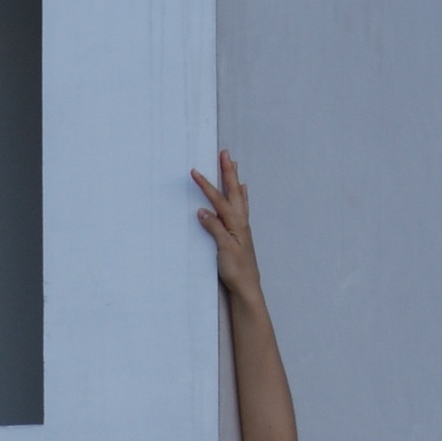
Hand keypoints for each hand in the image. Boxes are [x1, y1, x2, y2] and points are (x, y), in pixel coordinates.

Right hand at [192, 152, 260, 297]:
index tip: (195, 172)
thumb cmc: (236, 270)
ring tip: (233, 165)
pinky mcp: (240, 233)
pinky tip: (243, 191)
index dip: (206, 185)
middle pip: (233, 192)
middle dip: (228, 172)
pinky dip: (241, 195)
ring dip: (234, 180)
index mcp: (236, 223)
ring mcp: (242, 226)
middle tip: (225, 154)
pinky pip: (241, 207)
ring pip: (238, 197)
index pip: (218, 200)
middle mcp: (241, 221)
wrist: (247, 287)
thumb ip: (214, 228)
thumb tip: (202, 210)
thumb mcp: (223, 248)